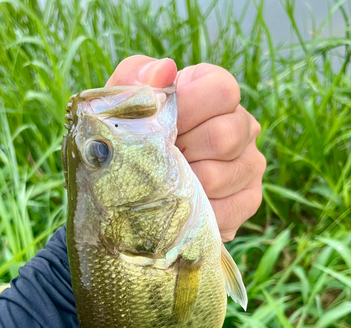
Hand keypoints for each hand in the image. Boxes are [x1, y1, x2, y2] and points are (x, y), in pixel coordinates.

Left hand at [106, 56, 265, 241]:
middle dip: (180, 152)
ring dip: (181, 184)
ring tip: (162, 183)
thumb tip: (164, 70)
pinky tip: (176, 205)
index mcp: (217, 93)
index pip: (222, 91)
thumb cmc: (132, 137)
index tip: (160, 127)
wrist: (131, 183)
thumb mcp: (124, 104)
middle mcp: (243, 125)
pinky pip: (224, 209)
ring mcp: (250, 164)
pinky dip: (192, 210)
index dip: (187, 109)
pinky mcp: (248, 200)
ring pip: (218, 176)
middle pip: (223, 136)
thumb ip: (135, 78)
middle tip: (156, 161)